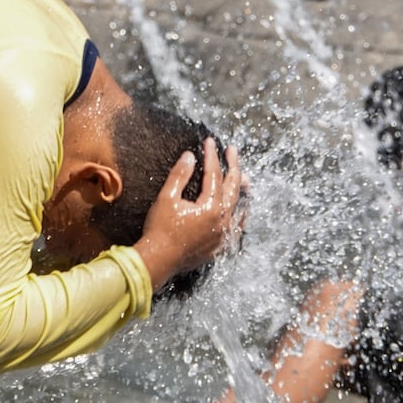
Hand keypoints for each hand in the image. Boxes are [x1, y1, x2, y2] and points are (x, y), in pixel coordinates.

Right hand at [133, 139, 244, 290]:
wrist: (158, 260)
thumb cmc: (160, 230)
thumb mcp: (167, 198)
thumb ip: (180, 175)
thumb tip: (190, 156)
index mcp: (211, 207)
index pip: (215, 175)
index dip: (212, 156)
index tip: (209, 142)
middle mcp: (222, 220)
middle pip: (233, 187)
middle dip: (233, 166)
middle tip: (232, 151)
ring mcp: (223, 235)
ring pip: (239, 207)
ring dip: (241, 190)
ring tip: (245, 178)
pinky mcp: (219, 246)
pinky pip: (236, 228)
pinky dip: (240, 215)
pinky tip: (241, 211)